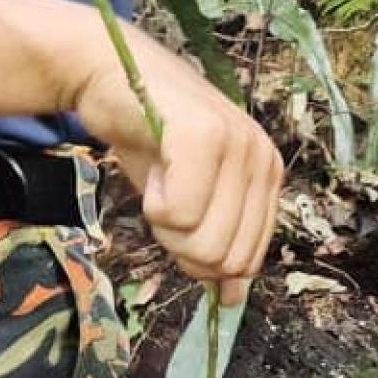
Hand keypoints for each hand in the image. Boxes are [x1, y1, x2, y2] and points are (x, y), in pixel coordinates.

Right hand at [79, 33, 281, 305]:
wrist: (110, 75)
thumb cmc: (151, 138)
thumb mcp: (189, 199)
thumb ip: (215, 242)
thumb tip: (231, 301)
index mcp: (268, 176)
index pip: (247, 262)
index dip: (202, 258)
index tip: (179, 214)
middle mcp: (263, 158)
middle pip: (224, 259)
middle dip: (181, 244)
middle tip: (166, 195)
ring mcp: (237, 144)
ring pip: (203, 242)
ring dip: (165, 225)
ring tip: (160, 179)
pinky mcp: (203, 136)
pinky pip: (179, 214)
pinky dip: (153, 205)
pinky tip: (153, 169)